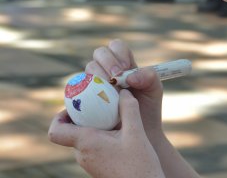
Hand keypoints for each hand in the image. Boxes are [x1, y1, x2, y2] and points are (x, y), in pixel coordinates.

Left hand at [48, 89, 164, 177]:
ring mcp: (90, 162)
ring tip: (112, 116)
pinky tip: (119, 131)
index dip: (59, 116)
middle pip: (71, 131)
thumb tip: (123, 91)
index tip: (75, 106)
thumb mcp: (136, 132)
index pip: (56, 131)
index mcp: (87, 143)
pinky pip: (93, 146)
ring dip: (94, 125)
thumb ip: (129, 108)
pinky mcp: (99, 166)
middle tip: (98, 103)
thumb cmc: (139, 165)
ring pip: (83, 139)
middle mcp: (83, 155)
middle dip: (83, 115)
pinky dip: (101, 135)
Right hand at [85, 39, 163, 140]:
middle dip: (107, 62)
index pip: (116, 47)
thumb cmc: (148, 109)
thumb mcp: (154, 90)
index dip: (119, 54)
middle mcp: (107, 71)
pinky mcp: (84, 99)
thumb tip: (129, 75)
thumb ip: (149, 76)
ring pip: (88, 69)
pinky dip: (85, 93)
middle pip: (99, 54)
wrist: (140, 134)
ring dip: (98, 76)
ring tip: (109, 92)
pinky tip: (95, 102)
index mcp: (123, 64)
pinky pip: (77, 90)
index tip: (126, 68)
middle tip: (116, 77)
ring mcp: (94, 84)